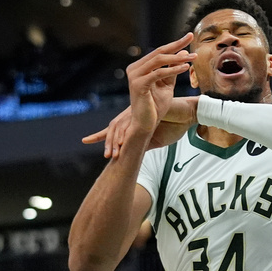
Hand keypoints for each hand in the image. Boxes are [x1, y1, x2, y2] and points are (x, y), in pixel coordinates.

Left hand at [83, 96, 199, 158]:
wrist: (186, 113)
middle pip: (113, 127)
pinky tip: (123, 143)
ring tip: (111, 154)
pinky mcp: (147, 113)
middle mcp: (132, 116)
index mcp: (133, 122)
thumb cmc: (174, 124)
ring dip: (115, 140)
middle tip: (92, 145)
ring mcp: (138, 114)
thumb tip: (133, 157)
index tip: (85, 140)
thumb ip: (144, 144)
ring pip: (120, 126)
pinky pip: (133, 124)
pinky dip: (127, 133)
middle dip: (101, 137)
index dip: (99, 135)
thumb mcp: (156, 138)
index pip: (113, 129)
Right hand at [127, 32, 194, 133]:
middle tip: (191, 37)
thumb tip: (183, 53)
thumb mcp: (167, 85)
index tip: (189, 36)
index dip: (175, 44)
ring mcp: (134, 76)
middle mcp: (134, 68)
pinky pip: (158, 73)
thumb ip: (173, 70)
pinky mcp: (138, 84)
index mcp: (140, 67)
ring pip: (159, 60)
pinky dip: (173, 70)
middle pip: (159, 52)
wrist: (146, 124)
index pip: (159, 52)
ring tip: (193, 57)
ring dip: (178, 58)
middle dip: (177, 45)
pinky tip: (185, 68)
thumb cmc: (155, 106)